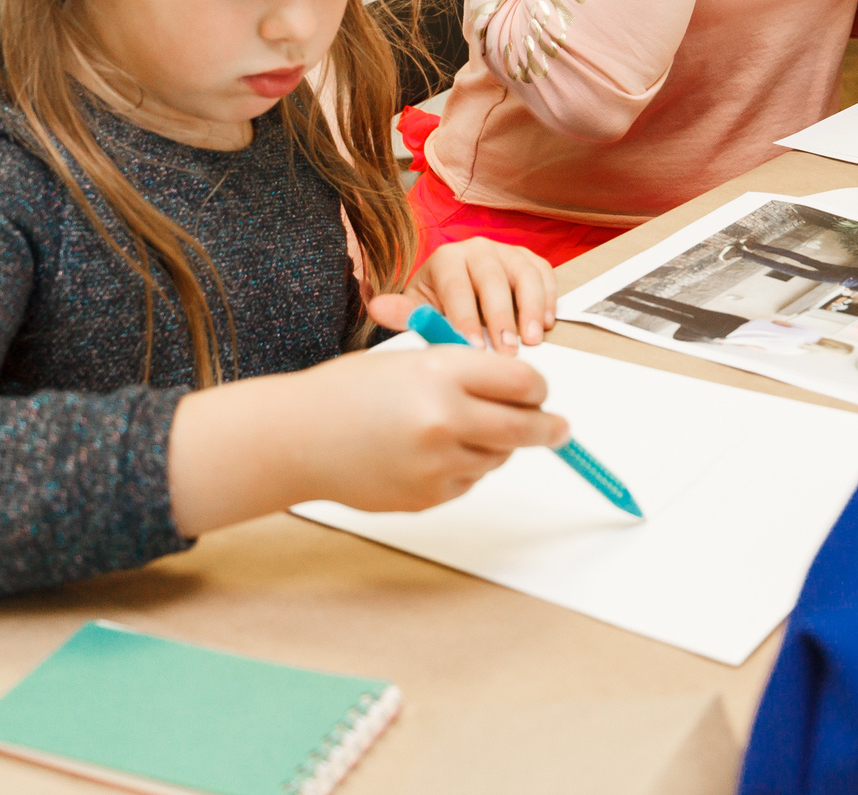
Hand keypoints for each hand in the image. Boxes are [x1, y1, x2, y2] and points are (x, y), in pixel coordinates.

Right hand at [168, 347, 568, 533]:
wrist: (298, 437)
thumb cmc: (351, 391)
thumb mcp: (412, 361)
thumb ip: (467, 375)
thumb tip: (527, 395)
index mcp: (443, 371)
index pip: (523, 380)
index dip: (536, 387)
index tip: (539, 393)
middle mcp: (446, 417)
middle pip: (528, 426)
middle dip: (550, 428)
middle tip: (560, 429)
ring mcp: (438, 462)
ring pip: (499, 456)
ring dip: (494, 445)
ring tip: (452, 430)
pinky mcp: (429, 496)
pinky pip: (468, 480)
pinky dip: (461, 467)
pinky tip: (424, 454)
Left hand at [369, 239, 558, 354]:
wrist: (456, 291)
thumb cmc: (438, 305)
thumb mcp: (419, 309)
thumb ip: (404, 313)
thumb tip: (376, 307)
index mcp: (446, 258)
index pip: (457, 287)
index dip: (466, 318)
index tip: (474, 348)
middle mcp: (477, 248)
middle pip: (493, 279)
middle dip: (501, 317)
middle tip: (508, 351)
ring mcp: (507, 251)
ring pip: (524, 274)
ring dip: (532, 308)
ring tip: (533, 339)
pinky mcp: (529, 259)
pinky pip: (544, 273)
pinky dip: (549, 297)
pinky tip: (547, 323)